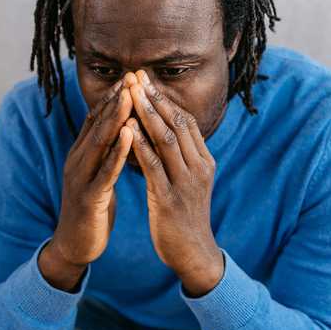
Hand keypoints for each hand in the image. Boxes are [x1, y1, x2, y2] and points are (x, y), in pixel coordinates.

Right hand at [47, 77, 134, 269]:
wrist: (75, 246)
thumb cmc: (92, 209)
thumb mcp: (98, 176)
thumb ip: (105, 154)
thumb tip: (120, 130)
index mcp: (81, 155)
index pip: (97, 119)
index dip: (113, 97)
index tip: (130, 77)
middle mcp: (77, 161)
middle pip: (97, 124)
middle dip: (115, 99)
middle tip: (131, 75)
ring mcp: (80, 178)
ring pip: (99, 143)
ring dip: (115, 118)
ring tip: (130, 96)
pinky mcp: (88, 197)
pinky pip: (105, 171)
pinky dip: (118, 152)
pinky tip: (131, 136)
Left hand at [125, 70, 223, 295]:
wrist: (194, 254)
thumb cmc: (186, 216)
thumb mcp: (189, 181)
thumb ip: (181, 157)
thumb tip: (167, 129)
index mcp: (203, 161)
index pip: (185, 120)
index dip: (165, 98)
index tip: (145, 78)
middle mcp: (198, 167)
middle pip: (177, 123)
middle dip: (155, 97)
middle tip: (136, 75)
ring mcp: (185, 183)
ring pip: (166, 139)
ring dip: (147, 114)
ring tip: (130, 93)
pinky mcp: (170, 199)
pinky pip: (154, 166)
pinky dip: (140, 145)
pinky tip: (127, 130)